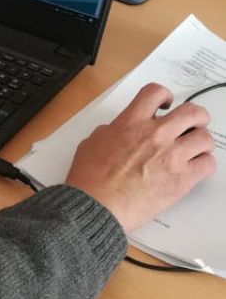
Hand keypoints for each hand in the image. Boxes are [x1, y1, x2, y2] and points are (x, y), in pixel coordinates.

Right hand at [65, 82, 216, 232]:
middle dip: (195, 116)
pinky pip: (208, 164)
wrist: (97, 205)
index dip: (164, 96)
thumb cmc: (90, 179)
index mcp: (131, 122)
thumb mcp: (92, 142)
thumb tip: (118, 132)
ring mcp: (172, 156)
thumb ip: (111, 131)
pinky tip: (195, 168)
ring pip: (205, 138)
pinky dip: (204, 164)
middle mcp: (156, 135)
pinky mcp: (182, 179)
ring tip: (194, 149)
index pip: (155, 92)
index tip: (166, 105)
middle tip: (191, 124)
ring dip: (201, 142)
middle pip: (192, 112)